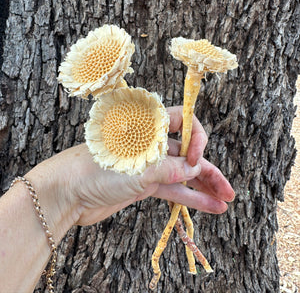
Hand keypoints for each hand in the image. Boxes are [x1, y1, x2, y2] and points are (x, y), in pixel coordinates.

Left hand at [61, 106, 233, 226]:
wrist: (66, 194)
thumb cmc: (95, 171)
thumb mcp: (137, 168)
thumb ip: (169, 168)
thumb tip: (194, 169)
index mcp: (146, 126)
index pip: (182, 121)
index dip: (195, 138)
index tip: (196, 158)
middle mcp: (150, 142)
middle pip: (186, 151)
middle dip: (208, 168)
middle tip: (227, 188)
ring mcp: (147, 164)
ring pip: (182, 173)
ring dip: (203, 187)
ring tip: (225, 200)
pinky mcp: (144, 184)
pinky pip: (172, 189)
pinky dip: (189, 197)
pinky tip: (209, 207)